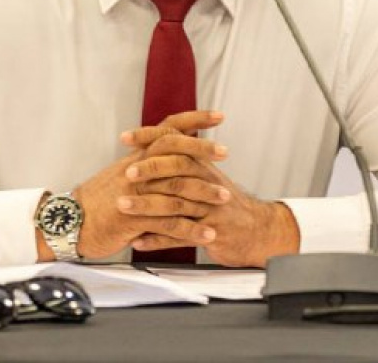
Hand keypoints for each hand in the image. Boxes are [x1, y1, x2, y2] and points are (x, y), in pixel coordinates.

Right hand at [65, 111, 227, 259]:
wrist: (68, 222)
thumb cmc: (97, 201)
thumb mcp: (121, 174)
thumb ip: (146, 163)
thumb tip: (171, 153)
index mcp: (137, 157)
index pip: (167, 129)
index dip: (193, 120)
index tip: (218, 116)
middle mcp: (137, 170)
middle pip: (173, 150)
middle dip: (202, 150)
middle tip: (226, 152)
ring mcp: (135, 194)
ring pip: (175, 187)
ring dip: (204, 193)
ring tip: (225, 198)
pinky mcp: (133, 219)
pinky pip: (168, 224)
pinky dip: (190, 230)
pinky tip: (208, 234)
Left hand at [120, 113, 301, 267]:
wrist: (254, 230)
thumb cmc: (222, 202)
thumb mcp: (206, 174)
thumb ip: (181, 158)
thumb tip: (151, 140)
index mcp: (202, 164)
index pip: (176, 141)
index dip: (150, 136)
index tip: (125, 137)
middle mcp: (207, 181)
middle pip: (179, 168)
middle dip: (150, 169)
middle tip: (126, 173)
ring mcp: (210, 208)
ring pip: (176, 203)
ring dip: (146, 206)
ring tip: (123, 207)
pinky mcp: (212, 233)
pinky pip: (181, 237)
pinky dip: (157, 240)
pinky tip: (138, 241)